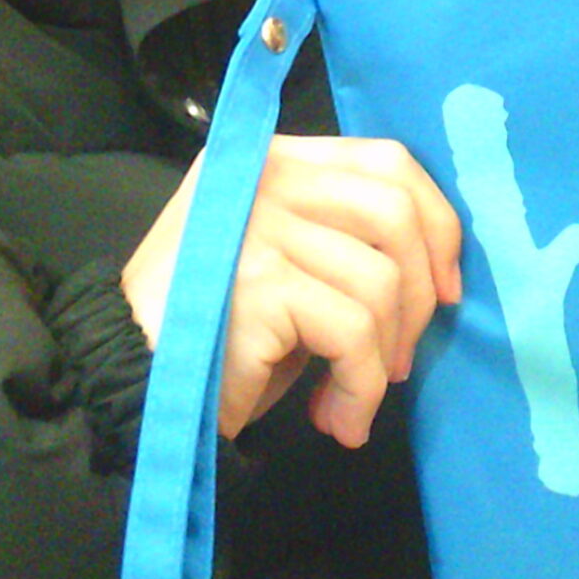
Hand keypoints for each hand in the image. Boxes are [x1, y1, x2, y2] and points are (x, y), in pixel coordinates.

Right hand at [122, 137, 464, 448]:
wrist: (132, 386)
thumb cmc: (217, 335)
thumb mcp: (285, 262)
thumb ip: (342, 238)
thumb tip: (440, 272)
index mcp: (274, 159)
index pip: (386, 161)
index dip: (435, 226)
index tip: (446, 290)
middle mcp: (265, 177)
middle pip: (395, 213)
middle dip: (420, 298)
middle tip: (400, 360)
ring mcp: (258, 225)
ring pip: (382, 281)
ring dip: (384, 358)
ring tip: (351, 401)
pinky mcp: (258, 283)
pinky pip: (353, 333)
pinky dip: (360, 388)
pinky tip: (336, 418)